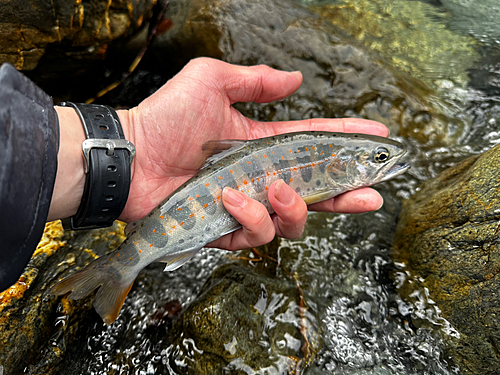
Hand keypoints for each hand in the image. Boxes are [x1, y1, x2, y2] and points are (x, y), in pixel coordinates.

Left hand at [120, 58, 387, 248]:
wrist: (130, 155)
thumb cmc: (166, 117)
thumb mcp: (211, 81)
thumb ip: (255, 81)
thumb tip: (296, 80)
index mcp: (262, 145)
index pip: (313, 144)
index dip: (346, 141)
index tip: (378, 138)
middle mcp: (259, 177)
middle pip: (315, 192)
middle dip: (346, 195)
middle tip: (368, 195)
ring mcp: (245, 206)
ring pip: (290, 221)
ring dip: (291, 207)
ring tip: (273, 188)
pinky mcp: (225, 230)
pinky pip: (255, 236)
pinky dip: (250, 219)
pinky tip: (231, 200)